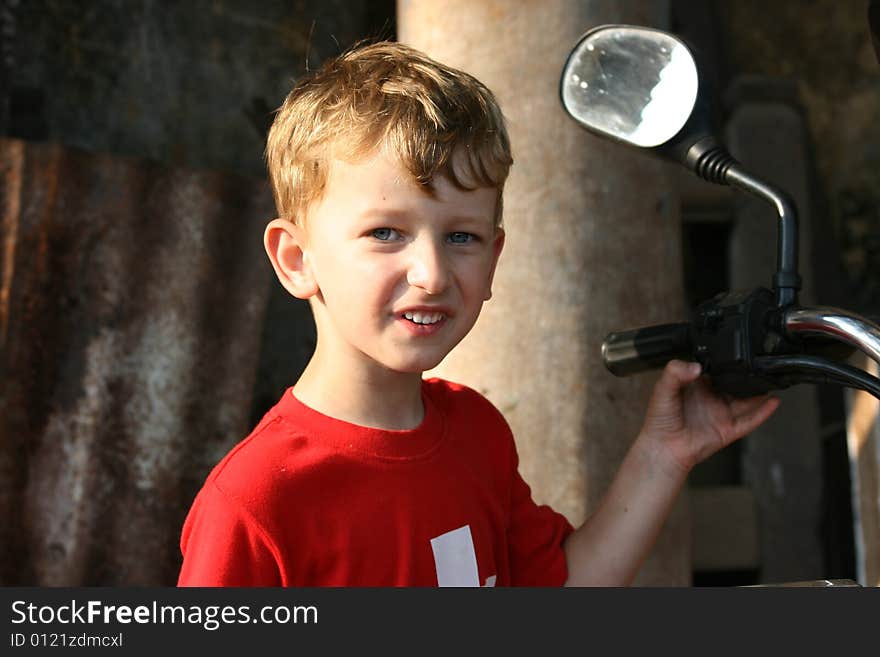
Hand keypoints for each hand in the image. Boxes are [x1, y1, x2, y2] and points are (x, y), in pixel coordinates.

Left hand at [639, 360, 780, 475]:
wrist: (663, 448)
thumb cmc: (659, 420)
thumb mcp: (662, 388)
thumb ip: (675, 372)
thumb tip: (696, 367)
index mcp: (696, 386)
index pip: (715, 371)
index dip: (725, 363)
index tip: (737, 350)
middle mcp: (710, 399)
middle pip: (735, 385)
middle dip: (747, 376)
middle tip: (760, 363)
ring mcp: (720, 414)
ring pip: (746, 401)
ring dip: (759, 391)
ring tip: (772, 378)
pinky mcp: (727, 430)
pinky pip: (749, 420)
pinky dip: (762, 412)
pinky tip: (774, 401)